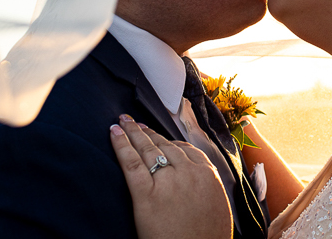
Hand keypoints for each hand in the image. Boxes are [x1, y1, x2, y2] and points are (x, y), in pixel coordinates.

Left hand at [110, 115, 232, 238]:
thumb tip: (198, 182)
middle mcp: (188, 173)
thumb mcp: (218, 208)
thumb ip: (207, 188)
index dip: (168, 140)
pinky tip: (113, 132)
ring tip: (123, 122)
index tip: (158, 136)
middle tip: (135, 123)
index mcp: (208, 175)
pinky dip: (120, 145)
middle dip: (148, 133)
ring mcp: (167, 181)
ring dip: (133, 132)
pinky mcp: (145, 194)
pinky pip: (130, 163)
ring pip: (147, 149)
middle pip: (164, 146)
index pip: (185, 149)